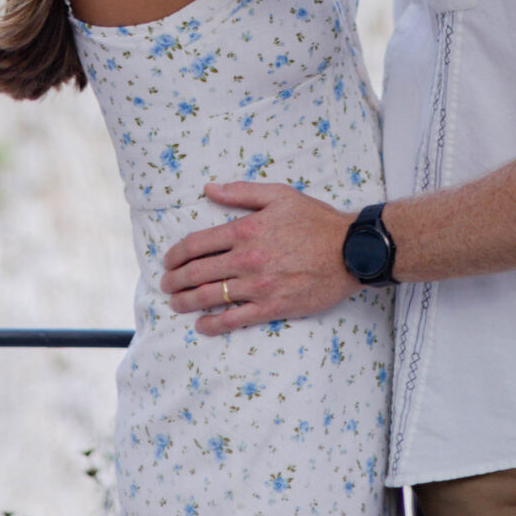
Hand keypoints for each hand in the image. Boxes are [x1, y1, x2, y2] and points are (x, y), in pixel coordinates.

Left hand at [159, 183, 357, 333]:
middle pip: (197, 272)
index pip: (197, 243)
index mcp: (246, 229)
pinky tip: (202, 325)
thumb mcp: (279, 195)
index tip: (168, 260)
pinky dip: (212, 324)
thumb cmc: (316, 220)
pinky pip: (234, 319)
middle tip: (166, 284)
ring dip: (186, 302)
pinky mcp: (271, 307)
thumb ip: (240, 193)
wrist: (350, 251)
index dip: (175, 254)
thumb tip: (208, 190)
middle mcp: (247, 259)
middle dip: (174, 280)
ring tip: (176, 303)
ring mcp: (258, 286)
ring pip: (210, 297)